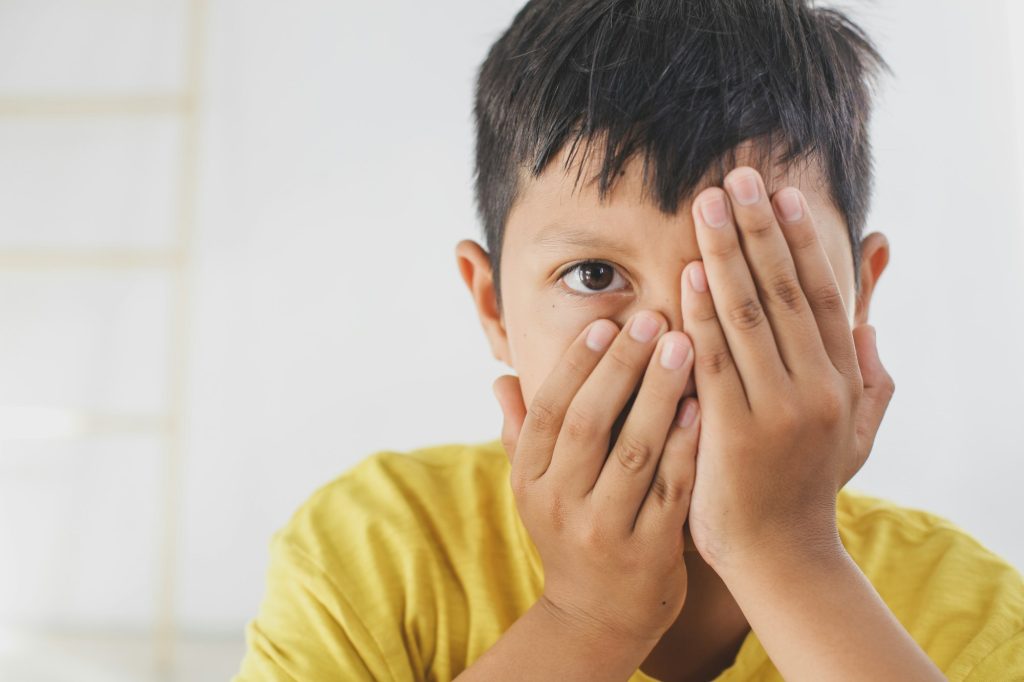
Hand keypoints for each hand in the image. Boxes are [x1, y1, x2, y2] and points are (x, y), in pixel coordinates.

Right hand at [492, 310, 700, 650]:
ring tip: (683, 345)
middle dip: (621, 367)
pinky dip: (684, 446)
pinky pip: (669, 490)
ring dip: (658, 395)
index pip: (549, 411)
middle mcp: (559, 503)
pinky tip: (702, 406)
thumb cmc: (569, 534)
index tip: (606, 322)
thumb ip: (521, 433)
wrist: (596, 617)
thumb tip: (499, 379)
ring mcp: (603, 530)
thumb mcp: (534, 489)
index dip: (576, 365)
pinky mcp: (647, 553)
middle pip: (588, 423)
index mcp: (530, 480)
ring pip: (632, 452)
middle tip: (652, 318)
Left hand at [680, 166, 894, 571]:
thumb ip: (871, 382)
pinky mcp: (734, 431)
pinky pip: (715, 360)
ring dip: (727, 254)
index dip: (800, 241)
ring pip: (750, 315)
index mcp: (842, 381)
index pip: (821, 296)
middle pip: (786, 291)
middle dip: (759, 230)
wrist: (781, 558)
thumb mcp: (856, 436)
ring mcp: (777, 409)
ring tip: (708, 204)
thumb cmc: (808, 490)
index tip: (780, 196)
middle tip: (737, 177)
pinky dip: (702, 312)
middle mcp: (817, 387)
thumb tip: (872, 331)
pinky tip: (689, 272)